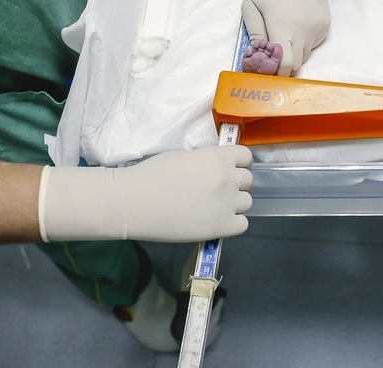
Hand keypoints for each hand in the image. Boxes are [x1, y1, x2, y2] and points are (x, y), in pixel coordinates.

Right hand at [39, 145, 253, 242]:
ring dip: (234, 204)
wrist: (134, 201)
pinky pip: (242, 224)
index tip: (230, 169)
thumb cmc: (153, 174)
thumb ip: (207, 162)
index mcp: (218, 157)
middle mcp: (227, 178)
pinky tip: (216, 221)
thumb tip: (217, 169)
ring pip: (247, 203)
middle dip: (235, 184)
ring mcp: (226, 204)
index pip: (246, 157)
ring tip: (215, 207)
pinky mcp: (221, 227)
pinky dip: (233, 223)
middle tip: (217, 191)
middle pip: (248, 181)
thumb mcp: (185, 157)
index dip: (239, 163)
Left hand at [240, 0, 329, 74]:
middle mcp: (305, 29)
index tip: (265, 72)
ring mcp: (318, 28)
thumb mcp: (251, 8)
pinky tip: (294, 28)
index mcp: (283, 26)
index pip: (285, 64)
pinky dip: (303, 44)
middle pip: (296, 65)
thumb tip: (257, 58)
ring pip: (305, 56)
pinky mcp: (325, 25)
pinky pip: (313, 45)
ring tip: (281, 41)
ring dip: (293, 55)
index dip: (275, 73)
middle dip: (283, 68)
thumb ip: (254, 35)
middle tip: (270, 62)